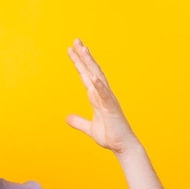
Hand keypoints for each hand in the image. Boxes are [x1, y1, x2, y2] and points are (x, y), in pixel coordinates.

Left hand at [66, 38, 137, 154]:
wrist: (123, 146)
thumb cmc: (110, 136)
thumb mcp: (89, 128)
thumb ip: (78, 122)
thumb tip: (66, 118)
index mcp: (97, 97)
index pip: (85, 76)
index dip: (78, 63)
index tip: (71, 50)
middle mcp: (103, 95)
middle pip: (91, 71)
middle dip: (83, 57)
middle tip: (75, 41)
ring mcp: (108, 100)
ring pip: (98, 77)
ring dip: (90, 64)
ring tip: (83, 50)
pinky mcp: (112, 109)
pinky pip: (105, 95)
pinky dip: (99, 85)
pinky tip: (93, 76)